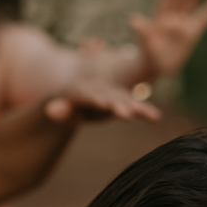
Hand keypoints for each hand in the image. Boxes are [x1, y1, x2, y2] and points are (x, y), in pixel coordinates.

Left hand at [42, 75, 162, 122]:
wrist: (78, 99)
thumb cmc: (68, 107)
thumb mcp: (62, 109)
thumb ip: (59, 110)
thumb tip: (50, 110)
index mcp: (83, 89)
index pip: (88, 93)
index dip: (94, 97)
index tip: (101, 103)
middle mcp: (100, 89)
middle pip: (109, 96)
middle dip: (117, 103)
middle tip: (124, 112)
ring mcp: (113, 94)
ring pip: (125, 99)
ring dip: (134, 107)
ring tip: (145, 114)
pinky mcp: (122, 101)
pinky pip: (135, 106)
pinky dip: (144, 111)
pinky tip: (156, 118)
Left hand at [130, 0, 206, 79]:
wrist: (157, 65)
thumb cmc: (148, 53)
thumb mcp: (144, 42)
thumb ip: (142, 31)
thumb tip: (133, 20)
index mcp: (160, 19)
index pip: (166, 2)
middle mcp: (172, 18)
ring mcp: (183, 24)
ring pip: (190, 5)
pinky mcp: (193, 32)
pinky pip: (204, 19)